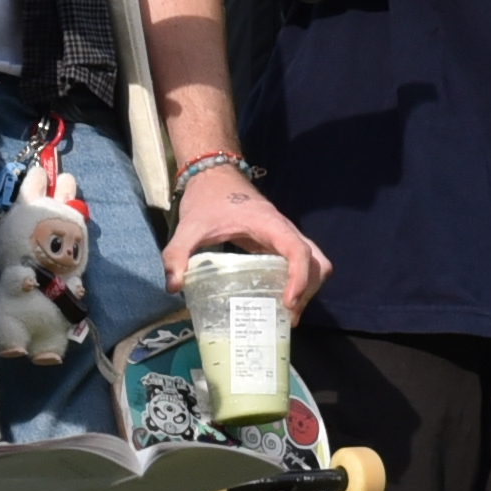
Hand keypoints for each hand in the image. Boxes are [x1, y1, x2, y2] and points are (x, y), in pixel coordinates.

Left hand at [167, 156, 325, 319]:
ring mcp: (285, 237)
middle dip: (309, 290)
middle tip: (287, 314)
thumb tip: (173, 287)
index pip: (299, 250)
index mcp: (269, 225)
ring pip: (316, 263)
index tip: (288, 302)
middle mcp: (285, 231)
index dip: (300, 277)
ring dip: (308, 289)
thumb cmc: (207, 199)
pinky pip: (301, 264)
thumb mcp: (189, 226)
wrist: (214, 176)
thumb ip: (178, 253)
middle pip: (318, 261)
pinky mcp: (280, 243)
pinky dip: (298, 283)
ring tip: (285, 313)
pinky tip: (278, 301)